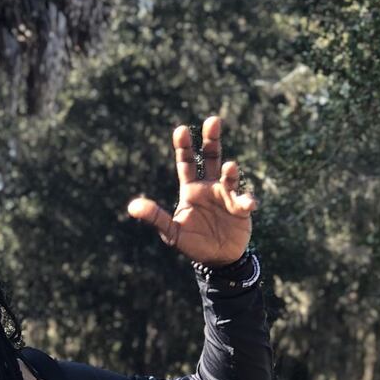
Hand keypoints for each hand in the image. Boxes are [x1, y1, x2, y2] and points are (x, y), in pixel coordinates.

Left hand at [127, 116, 257, 265]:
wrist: (217, 260)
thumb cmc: (192, 243)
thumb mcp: (171, 232)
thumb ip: (154, 217)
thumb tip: (132, 206)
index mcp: (191, 189)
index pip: (186, 163)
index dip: (183, 147)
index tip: (181, 129)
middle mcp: (209, 187)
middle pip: (211, 157)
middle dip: (211, 139)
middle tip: (213, 120)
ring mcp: (227, 195)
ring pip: (230, 175)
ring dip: (230, 171)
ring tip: (230, 167)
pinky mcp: (242, 208)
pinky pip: (245, 201)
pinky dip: (247, 201)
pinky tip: (247, 204)